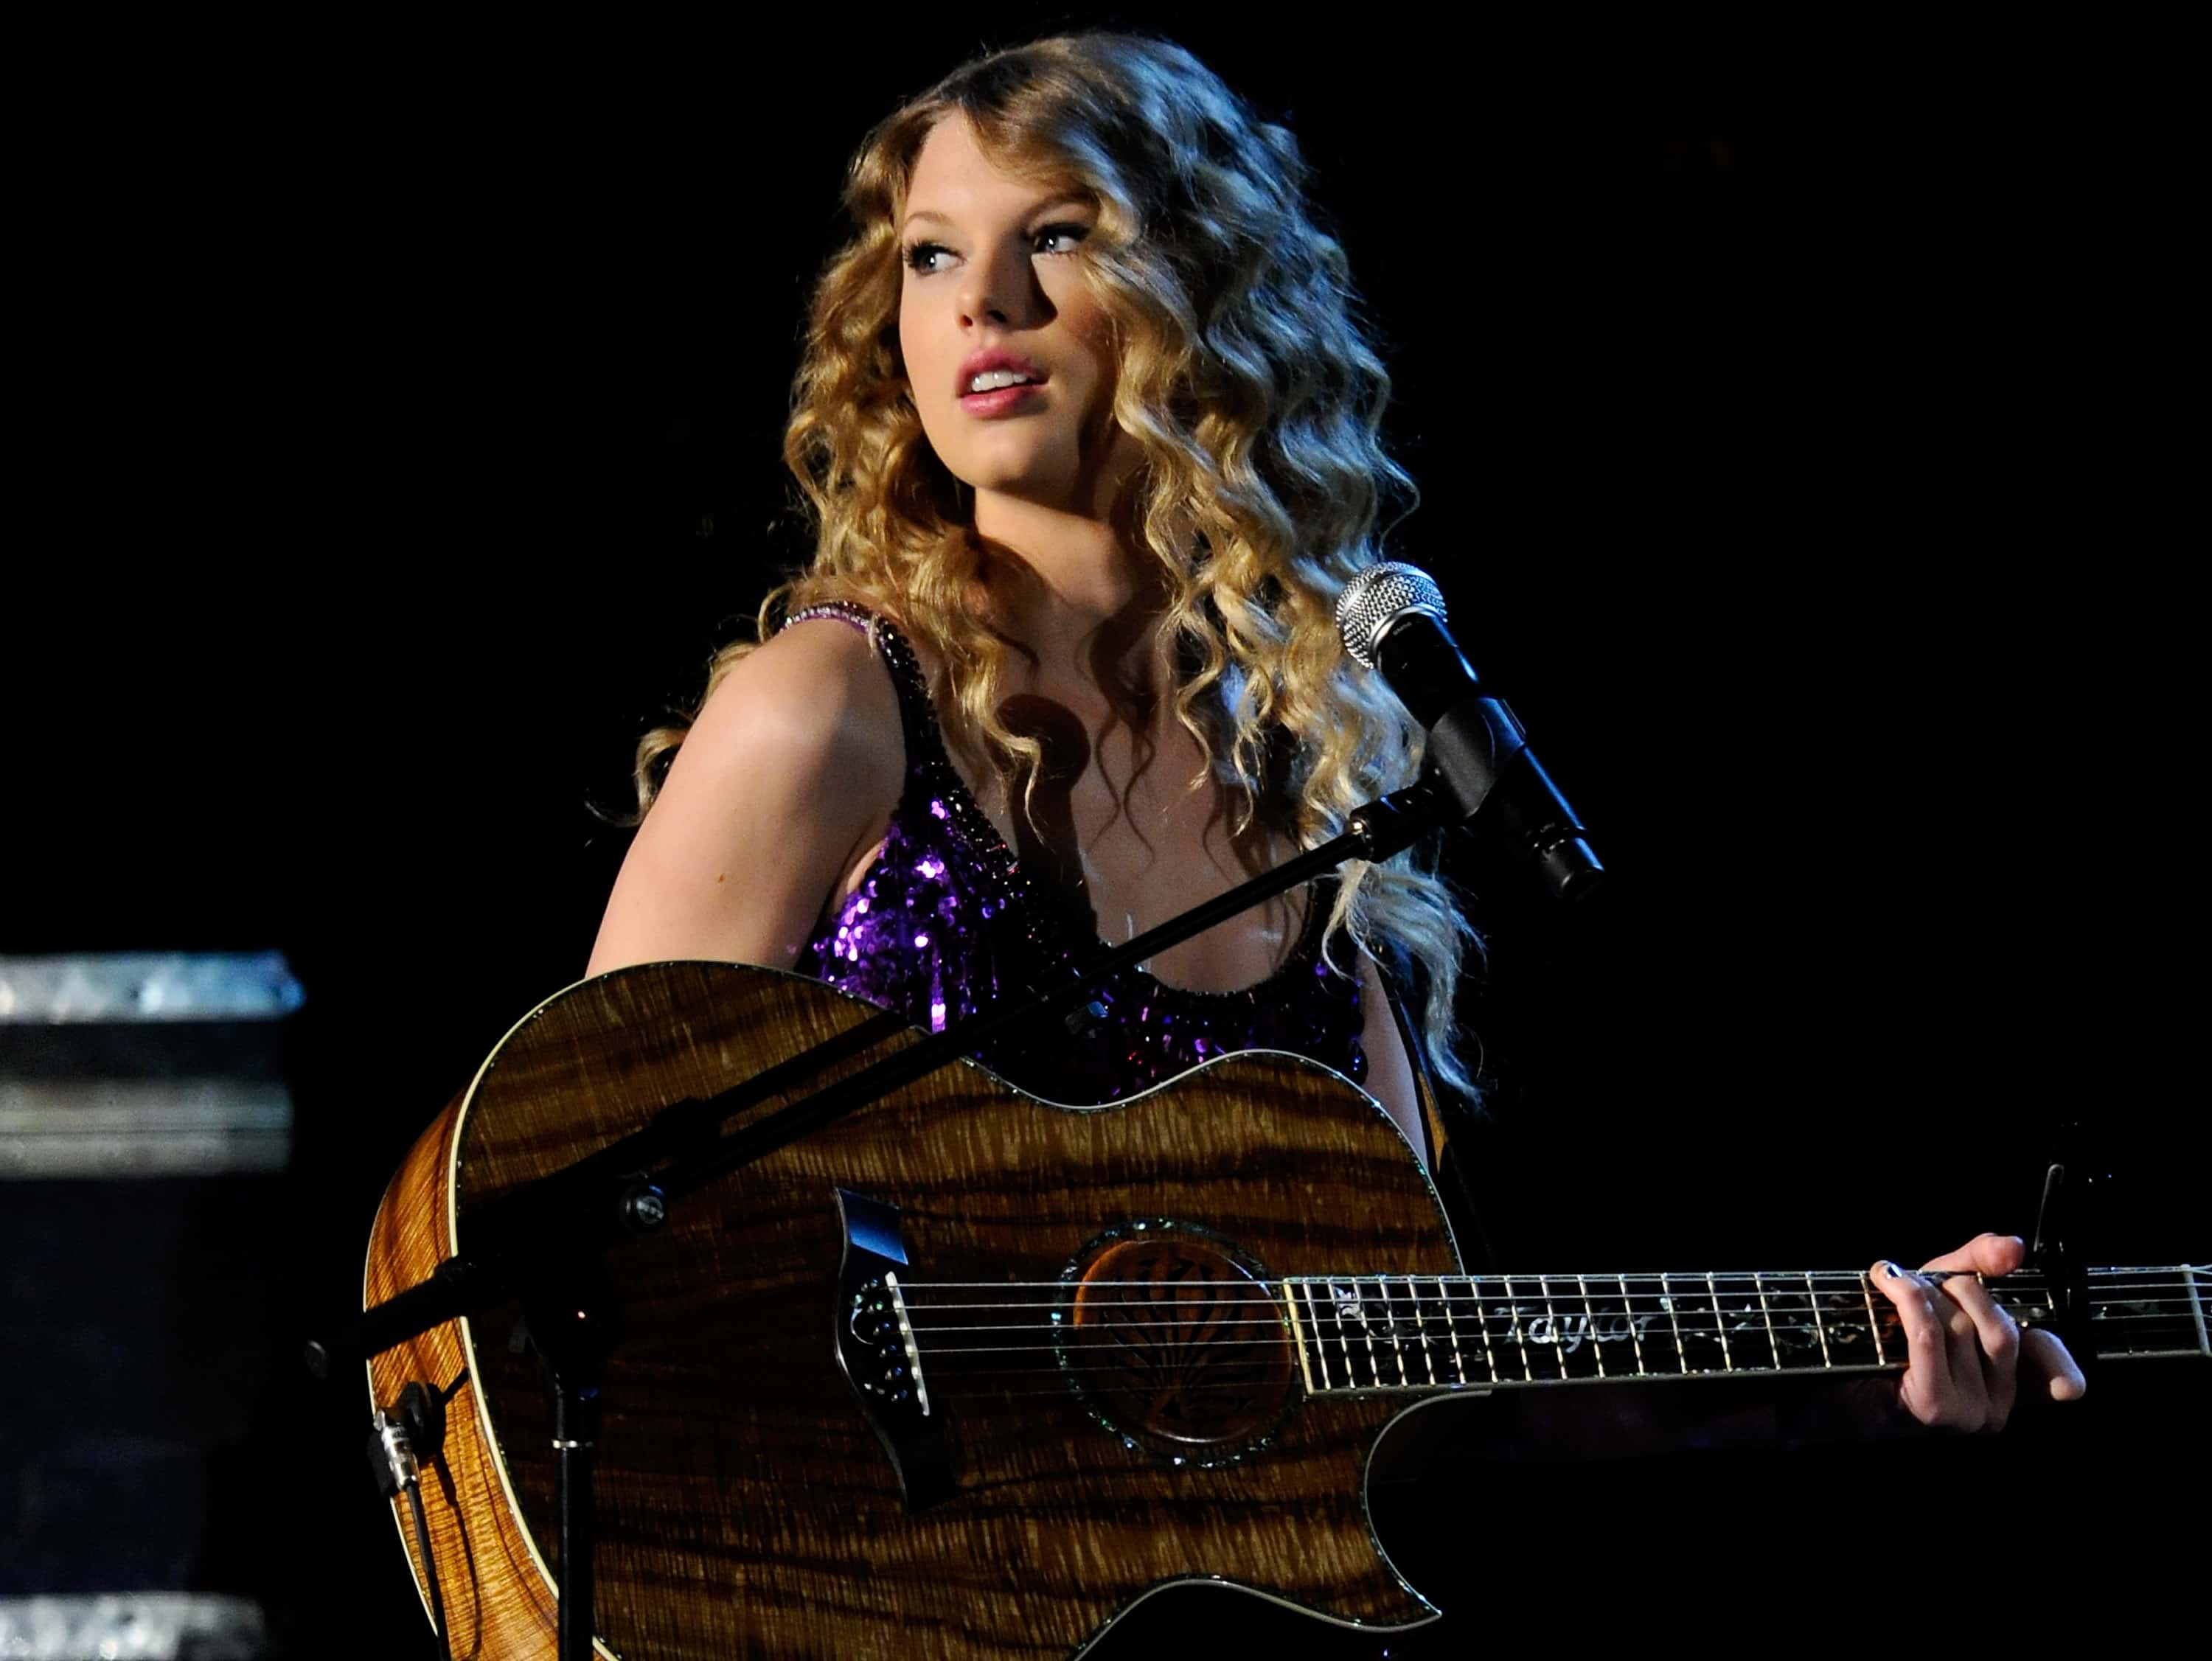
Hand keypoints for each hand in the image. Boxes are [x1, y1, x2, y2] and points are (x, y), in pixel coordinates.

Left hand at [1869, 1232, 2086, 1432]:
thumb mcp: (1941, 1288)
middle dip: (1962, 1290)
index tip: (2068, 1384)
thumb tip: (2013, 1248)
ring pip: (1961, 1329)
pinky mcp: (1935, 1408)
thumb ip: (1979, 1263)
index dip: (2058, 1363)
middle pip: (2002, 1331)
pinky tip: (1887, 1279)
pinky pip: (1929, 1336)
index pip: (2050, 1365)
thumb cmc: (1892, 1331)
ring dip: (1923, 1293)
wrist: (1835, 1372)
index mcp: (2010, 1381)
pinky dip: (1907, 1298)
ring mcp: (1969, 1413)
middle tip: (1927, 1280)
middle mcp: (1998, 1405)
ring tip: (1896, 1285)